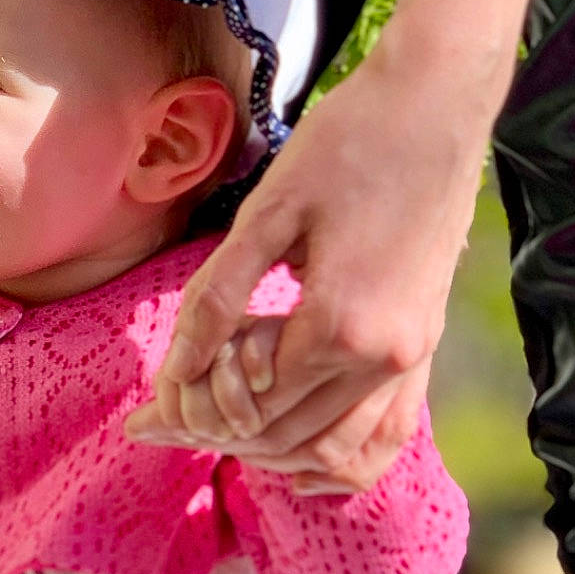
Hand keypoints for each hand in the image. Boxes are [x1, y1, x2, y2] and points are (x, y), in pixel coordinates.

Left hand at [125, 27, 492, 487]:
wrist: (436, 102)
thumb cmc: (345, 143)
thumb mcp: (266, 213)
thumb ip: (219, 298)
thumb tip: (178, 371)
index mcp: (337, 325)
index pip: (246, 405)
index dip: (186, 416)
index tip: (138, 419)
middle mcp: (381, 357)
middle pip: (282, 434)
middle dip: (213, 435)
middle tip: (157, 427)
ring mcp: (412, 357)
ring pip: (332, 449)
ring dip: (268, 452)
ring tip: (212, 432)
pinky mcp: (425, 346)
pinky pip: (386, 437)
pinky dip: (341, 465)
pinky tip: (298, 472)